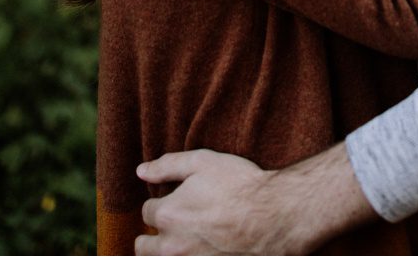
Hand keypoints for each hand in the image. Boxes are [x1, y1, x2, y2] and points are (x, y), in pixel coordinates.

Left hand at [135, 149, 286, 253]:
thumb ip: (168, 166)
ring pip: (159, 261)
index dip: (163, 202)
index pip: (148, 211)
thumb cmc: (241, 186)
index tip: (180, 200)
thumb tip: (141, 171)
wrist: (275, 216)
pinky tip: (201, 249)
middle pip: (143, 245)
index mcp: (167, 214)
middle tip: (177, 224)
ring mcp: (187, 262)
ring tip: (185, 240)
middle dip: (154, 234)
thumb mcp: (205, 162)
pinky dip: (187, 258)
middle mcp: (170, 245)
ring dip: (165, 251)